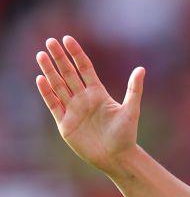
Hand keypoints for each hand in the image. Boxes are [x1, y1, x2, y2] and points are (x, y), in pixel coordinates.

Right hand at [34, 36, 145, 175]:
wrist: (116, 157)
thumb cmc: (126, 135)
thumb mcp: (131, 110)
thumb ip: (134, 89)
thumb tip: (141, 68)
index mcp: (98, 93)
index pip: (85, 68)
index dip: (76, 54)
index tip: (67, 39)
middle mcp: (84, 99)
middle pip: (68, 74)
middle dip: (59, 58)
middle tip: (49, 41)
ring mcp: (73, 110)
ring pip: (58, 86)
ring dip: (49, 71)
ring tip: (40, 55)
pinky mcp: (64, 123)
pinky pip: (53, 104)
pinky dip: (47, 92)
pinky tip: (41, 79)